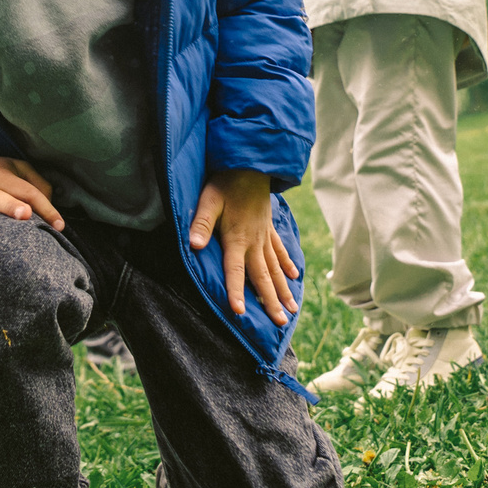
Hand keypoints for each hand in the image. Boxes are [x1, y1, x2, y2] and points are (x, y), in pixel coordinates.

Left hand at [187, 167, 300, 325]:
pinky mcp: (269, 229)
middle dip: (271, 301)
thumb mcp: (208, 201)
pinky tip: (294, 277)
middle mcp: (254, 242)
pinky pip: (280, 250)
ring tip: (292, 309)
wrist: (250, 164)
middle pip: (263, 277)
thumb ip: (201, 224)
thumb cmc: (225, 183)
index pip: (235, 270)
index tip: (240, 312)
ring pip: (276, 268)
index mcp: (236, 238)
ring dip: (283, 289)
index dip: (236, 291)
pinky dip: (287, 265)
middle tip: (281, 323)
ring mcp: (264, 236)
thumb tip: (193, 245)